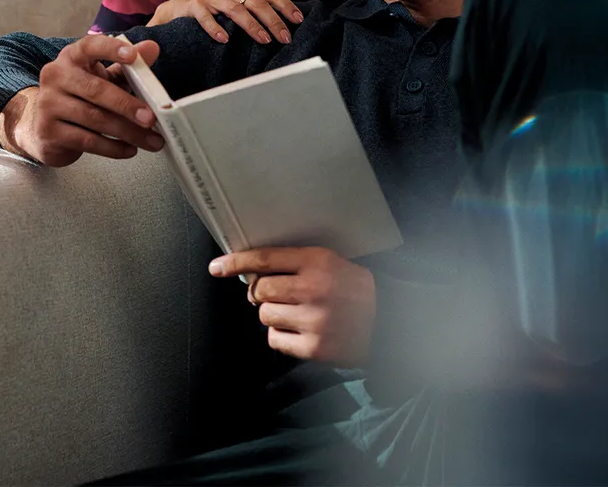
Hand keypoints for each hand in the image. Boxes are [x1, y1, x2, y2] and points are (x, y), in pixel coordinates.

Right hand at [0, 35, 164, 166]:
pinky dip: (113, 147)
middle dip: (127, 105)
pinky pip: (87, 141)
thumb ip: (126, 67)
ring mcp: (48, 104)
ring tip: (151, 141)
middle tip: (151, 118)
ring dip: (127, 132)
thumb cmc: (80, 97)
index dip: (111, 49)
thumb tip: (152, 48)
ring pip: (94, 119)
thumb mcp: (102, 78)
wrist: (43, 128)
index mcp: (71, 57)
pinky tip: (129, 150)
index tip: (133, 56)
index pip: (90, 46)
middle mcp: (55, 76)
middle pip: (95, 89)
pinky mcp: (49, 131)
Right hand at [147, 0, 302, 44]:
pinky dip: (215, 27)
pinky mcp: (191, 6)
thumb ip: (251, 15)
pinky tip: (224, 40)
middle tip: (284, 38)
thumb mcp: (232, 10)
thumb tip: (280, 30)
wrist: (172, 10)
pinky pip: (205, 16)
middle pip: (256, 2)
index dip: (285, 5)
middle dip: (273, 20)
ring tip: (263, 40)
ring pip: (235, 8)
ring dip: (251, 25)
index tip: (299, 20)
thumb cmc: (208, 13)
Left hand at [209, 247, 375, 366]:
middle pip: (260, 290)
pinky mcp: (315, 347)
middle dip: (261, 293)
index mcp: (317, 261)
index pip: (264, 259)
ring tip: (295, 313)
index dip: (235, 262)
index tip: (217, 267)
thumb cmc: (354, 289)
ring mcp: (314, 320)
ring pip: (265, 316)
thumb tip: (252, 272)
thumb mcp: (331, 262)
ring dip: (272, 315)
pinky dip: (281, 335)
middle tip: (275, 295)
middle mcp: (314, 289)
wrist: (390, 321)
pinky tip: (299, 330)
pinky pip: (275, 339)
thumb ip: (295, 263)